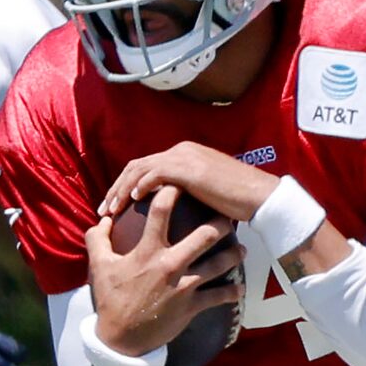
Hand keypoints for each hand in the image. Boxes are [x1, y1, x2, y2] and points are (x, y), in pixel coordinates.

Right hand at [85, 186, 242, 357]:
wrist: (122, 338)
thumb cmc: (111, 299)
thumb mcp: (99, 266)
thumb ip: (98, 239)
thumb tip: (103, 220)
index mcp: (147, 250)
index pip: (161, 211)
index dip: (172, 192)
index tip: (182, 183)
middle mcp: (170, 264)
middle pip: (203, 236)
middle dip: (219, 223)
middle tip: (229, 215)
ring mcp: (184, 286)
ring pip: (219, 265)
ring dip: (233, 256)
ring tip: (243, 249)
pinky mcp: (193, 306)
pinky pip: (219, 297)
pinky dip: (232, 293)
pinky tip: (240, 289)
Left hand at [98, 142, 275, 222]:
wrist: (261, 197)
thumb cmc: (240, 202)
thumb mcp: (209, 194)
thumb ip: (189, 195)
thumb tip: (175, 214)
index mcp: (184, 155)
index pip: (146, 167)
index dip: (127, 185)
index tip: (116, 206)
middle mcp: (181, 151)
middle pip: (136, 166)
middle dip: (117, 188)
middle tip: (105, 209)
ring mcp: (183, 157)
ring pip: (140, 169)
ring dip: (122, 189)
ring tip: (112, 209)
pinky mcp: (188, 168)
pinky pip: (155, 174)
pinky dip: (141, 186)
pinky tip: (133, 202)